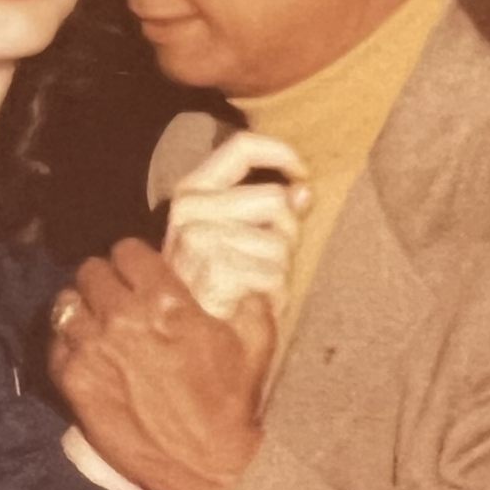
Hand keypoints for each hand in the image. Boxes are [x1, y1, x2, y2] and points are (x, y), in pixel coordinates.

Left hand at [50, 239, 268, 489]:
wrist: (204, 465)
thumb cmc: (230, 405)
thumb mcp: (256, 344)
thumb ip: (250, 304)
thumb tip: (246, 287)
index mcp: (165, 300)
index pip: (127, 251)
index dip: (133, 259)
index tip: (138, 272)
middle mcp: (122, 317)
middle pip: (91, 271)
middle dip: (105, 280)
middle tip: (115, 297)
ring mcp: (92, 349)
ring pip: (65, 303)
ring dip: (81, 309)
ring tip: (94, 323)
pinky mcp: (73, 382)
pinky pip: (54, 343)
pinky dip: (67, 343)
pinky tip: (85, 353)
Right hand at [165, 130, 308, 331]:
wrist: (184, 342)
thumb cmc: (216, 286)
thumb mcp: (237, 236)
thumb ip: (269, 209)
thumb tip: (304, 191)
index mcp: (191, 192)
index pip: (242, 146)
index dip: (282, 153)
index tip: (302, 176)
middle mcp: (189, 210)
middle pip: (276, 199)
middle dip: (285, 233)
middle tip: (264, 262)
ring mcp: (198, 239)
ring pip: (280, 242)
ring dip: (278, 270)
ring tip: (253, 286)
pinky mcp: (214, 270)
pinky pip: (274, 274)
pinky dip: (272, 294)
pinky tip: (250, 303)